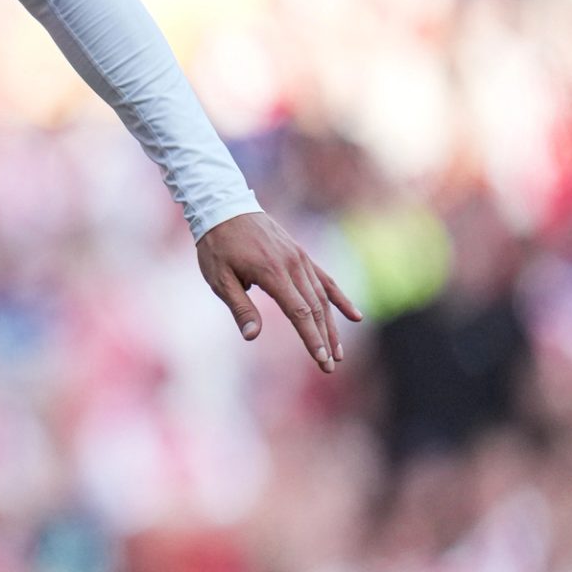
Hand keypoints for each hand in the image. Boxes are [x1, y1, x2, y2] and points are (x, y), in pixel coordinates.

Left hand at [196, 211, 362, 373]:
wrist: (223, 206)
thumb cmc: (216, 245)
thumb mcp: (219, 278)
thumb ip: (239, 307)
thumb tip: (252, 336)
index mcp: (272, 273)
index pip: (299, 313)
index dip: (312, 338)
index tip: (322, 360)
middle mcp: (292, 265)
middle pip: (315, 308)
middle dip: (324, 339)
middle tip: (330, 366)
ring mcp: (299, 258)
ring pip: (322, 296)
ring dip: (332, 325)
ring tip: (338, 351)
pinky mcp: (300, 254)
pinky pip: (324, 279)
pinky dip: (339, 298)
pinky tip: (354, 316)